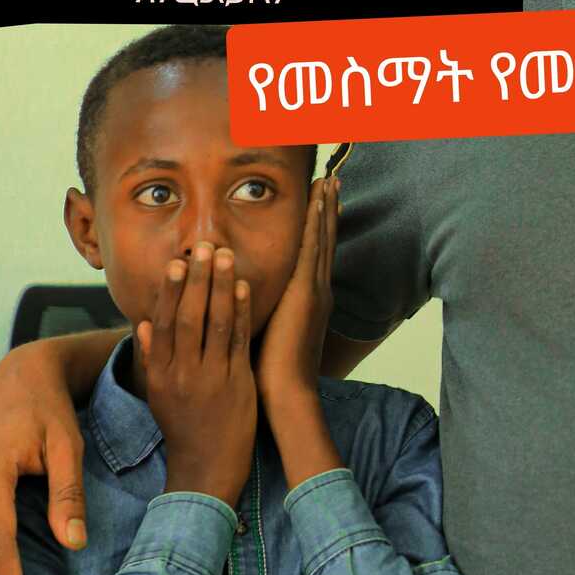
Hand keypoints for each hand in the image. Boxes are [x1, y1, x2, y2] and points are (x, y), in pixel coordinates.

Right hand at [138, 244, 256, 509]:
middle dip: (195, 279)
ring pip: (214, 324)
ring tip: (223, 255)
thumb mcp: (159, 394)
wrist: (207, 468)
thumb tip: (143, 323)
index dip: (168, 290)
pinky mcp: (237, 384)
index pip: (162, 323)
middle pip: (187, 317)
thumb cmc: (183, 427)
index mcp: (161, 373)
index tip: (175, 261)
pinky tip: (243, 286)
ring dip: (220, 286)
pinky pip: (239, 341)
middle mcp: (183, 373)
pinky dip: (241, 312)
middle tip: (202, 246)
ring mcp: (211, 378)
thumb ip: (153, 357)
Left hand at [254, 177, 338, 411]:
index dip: (320, 227)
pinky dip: (317, 223)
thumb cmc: (273, 374)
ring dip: (324, 208)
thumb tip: (243, 299)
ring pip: (321, 239)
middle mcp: (318, 291)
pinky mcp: (307, 292)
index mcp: (310, 301)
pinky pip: (312, 249)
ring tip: (328, 181)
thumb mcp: (268, 334)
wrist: (286, 394)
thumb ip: (262, 313)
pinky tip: (317, 202)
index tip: (321, 202)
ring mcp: (315, 290)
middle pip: (324, 240)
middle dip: (327, 209)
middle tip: (331, 179)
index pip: (315, 255)